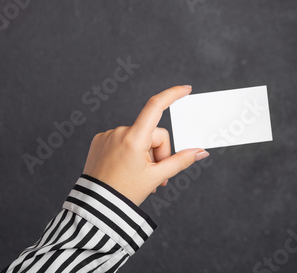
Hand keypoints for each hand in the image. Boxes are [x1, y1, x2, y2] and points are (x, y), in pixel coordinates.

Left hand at [82, 85, 209, 205]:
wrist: (96, 207)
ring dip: (144, 154)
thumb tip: (200, 152)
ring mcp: (108, 135)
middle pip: (153, 133)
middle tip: (157, 176)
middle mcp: (119, 132)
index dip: (172, 95)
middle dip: (159, 152)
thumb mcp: (157, 176)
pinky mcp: (100, 141)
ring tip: (140, 175)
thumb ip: (181, 161)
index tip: (185, 89)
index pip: (156, 107)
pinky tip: (125, 169)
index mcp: (134, 138)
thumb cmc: (125, 193)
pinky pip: (123, 140)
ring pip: (139, 138)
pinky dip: (129, 152)